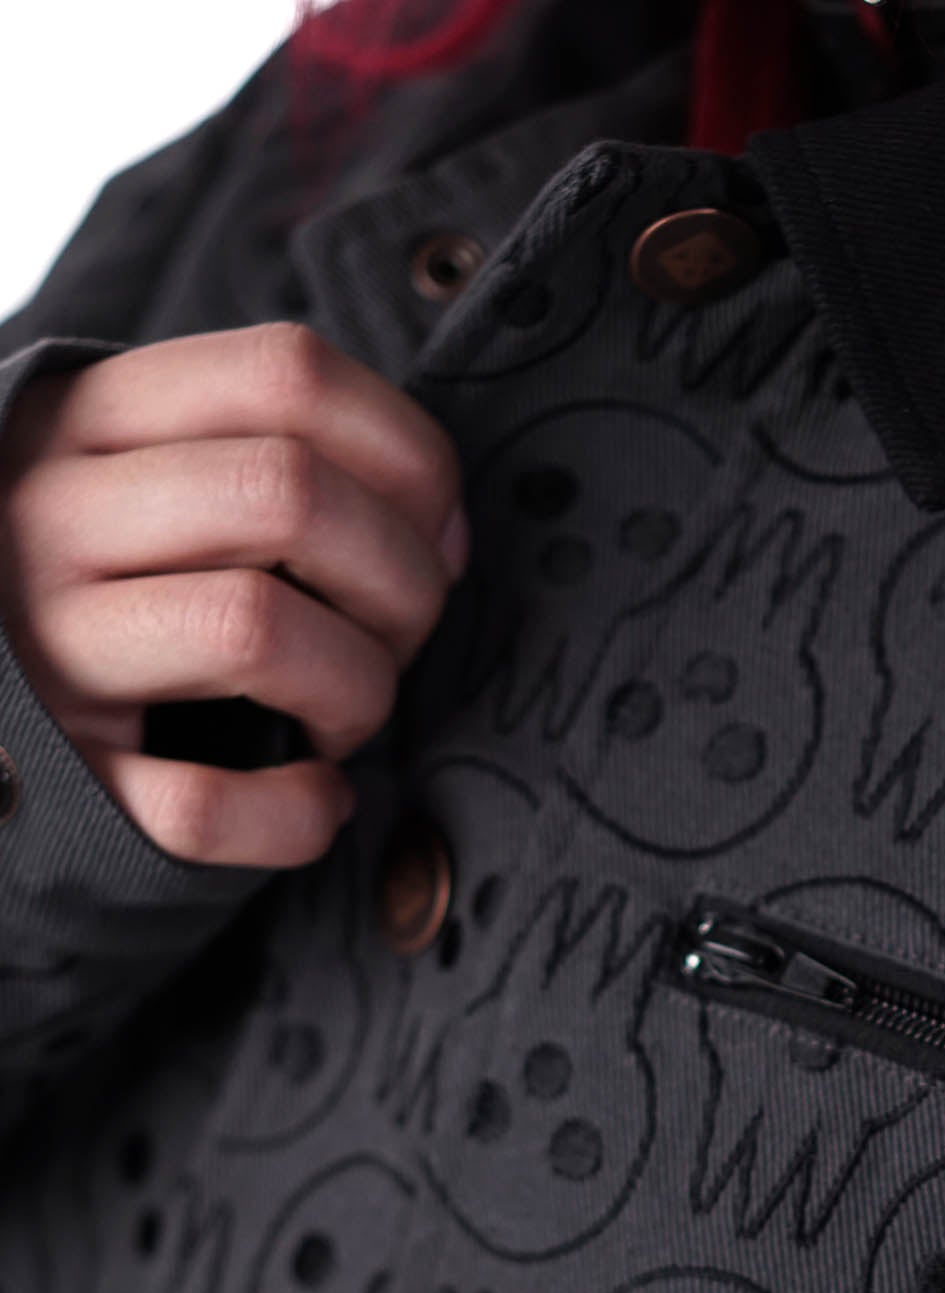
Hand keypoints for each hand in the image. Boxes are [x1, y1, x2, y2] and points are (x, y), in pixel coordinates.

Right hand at [0, 321, 467, 867]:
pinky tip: (317, 798)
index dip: (410, 456)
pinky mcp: (66, 773)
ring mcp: (46, 644)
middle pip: (289, 494)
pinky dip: (295, 814)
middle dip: (400, 579)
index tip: (438, 533)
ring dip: (358, 688)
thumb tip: (443, 530)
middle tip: (399, 636)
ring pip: (253, 630)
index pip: (289, 373)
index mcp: (93, 418)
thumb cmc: (120, 580)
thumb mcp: (166, 477)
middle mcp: (54, 515)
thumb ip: (289, 463)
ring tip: (350, 712)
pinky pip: (201, 806)